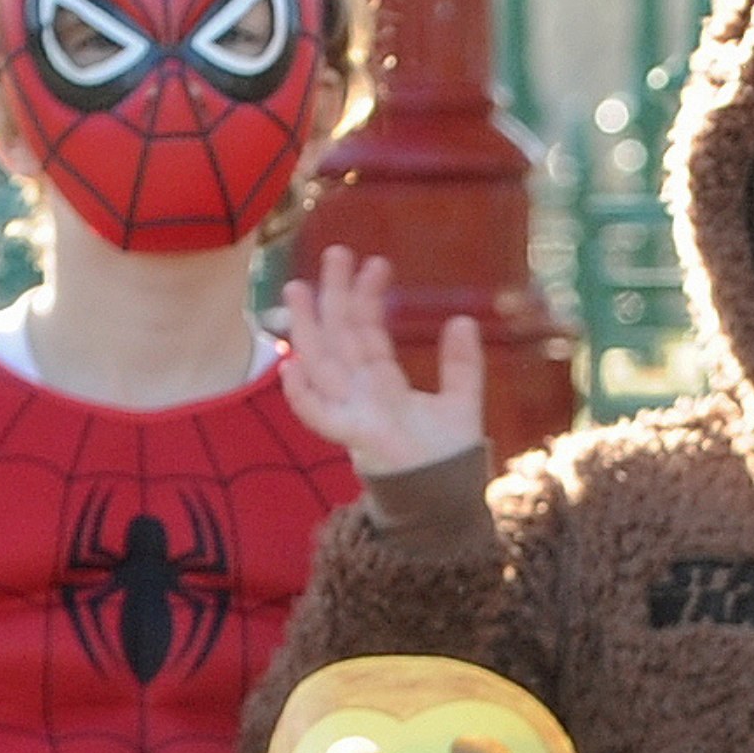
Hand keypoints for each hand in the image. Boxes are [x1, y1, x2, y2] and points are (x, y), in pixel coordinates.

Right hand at [271, 248, 488, 483]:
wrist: (448, 501)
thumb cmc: (446, 455)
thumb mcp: (462, 401)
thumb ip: (462, 365)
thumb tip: (462, 319)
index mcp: (381, 380)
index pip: (368, 330)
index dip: (369, 296)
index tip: (376, 262)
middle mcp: (360, 391)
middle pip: (340, 336)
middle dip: (334, 295)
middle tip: (335, 252)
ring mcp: (353, 412)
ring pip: (323, 363)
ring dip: (309, 327)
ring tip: (298, 287)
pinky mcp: (356, 438)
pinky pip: (320, 417)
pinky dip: (303, 397)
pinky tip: (291, 368)